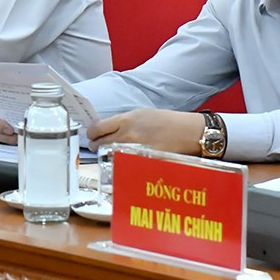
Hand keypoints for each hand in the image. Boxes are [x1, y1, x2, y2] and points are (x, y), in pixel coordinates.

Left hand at [88, 109, 205, 156]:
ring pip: (108, 156)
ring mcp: (133, 151)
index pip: (98, 128)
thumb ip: (123, 122)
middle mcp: (127, 135)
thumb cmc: (167, 122)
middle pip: (99, 144)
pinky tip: (122, 162)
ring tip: (108, 155)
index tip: (92, 135)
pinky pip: (122, 165)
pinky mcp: (140, 162)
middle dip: (96, 146)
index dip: (92, 133)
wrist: (187, 132)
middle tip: (97, 146)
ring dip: (105, 156)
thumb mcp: (142, 115)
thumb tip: (108, 130)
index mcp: (127, 120)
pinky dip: (119, 164)